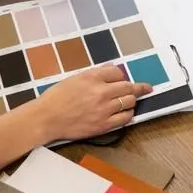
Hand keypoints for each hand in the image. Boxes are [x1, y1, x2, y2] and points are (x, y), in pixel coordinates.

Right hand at [30, 66, 151, 141]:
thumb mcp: (74, 78)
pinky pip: (125, 118)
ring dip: (132, 100)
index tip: (122, 79)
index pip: (117, 72)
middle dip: (137, 87)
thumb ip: (94, 73)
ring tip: (130, 101)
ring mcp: (104, 109)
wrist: (47, 118)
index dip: (120, 75)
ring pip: (130, 101)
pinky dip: (128, 114)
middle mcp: (101, 91)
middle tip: (145, 88)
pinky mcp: (104, 124)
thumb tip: (110, 68)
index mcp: (92, 77)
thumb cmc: (57, 97)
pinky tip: (125, 113)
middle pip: (128, 86)